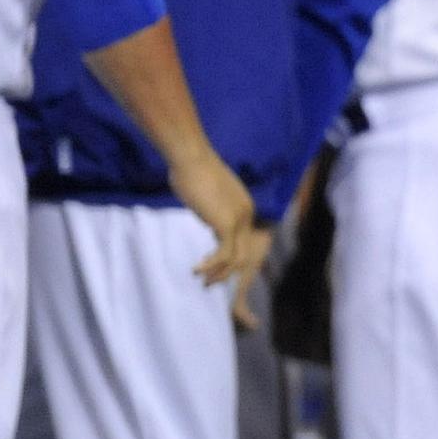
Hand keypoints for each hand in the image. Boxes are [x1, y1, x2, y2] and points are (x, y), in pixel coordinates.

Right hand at [166, 145, 270, 289]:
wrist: (190, 157)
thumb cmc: (191, 169)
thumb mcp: (206, 192)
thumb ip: (211, 206)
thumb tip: (204, 210)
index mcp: (244, 206)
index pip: (242, 239)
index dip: (228, 256)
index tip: (210, 265)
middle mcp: (247, 214)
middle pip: (243, 252)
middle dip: (227, 271)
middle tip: (208, 281)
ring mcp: (239, 220)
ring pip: (235, 259)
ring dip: (218, 274)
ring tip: (202, 280)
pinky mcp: (227, 224)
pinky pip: (224, 256)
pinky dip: (210, 266)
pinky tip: (196, 270)